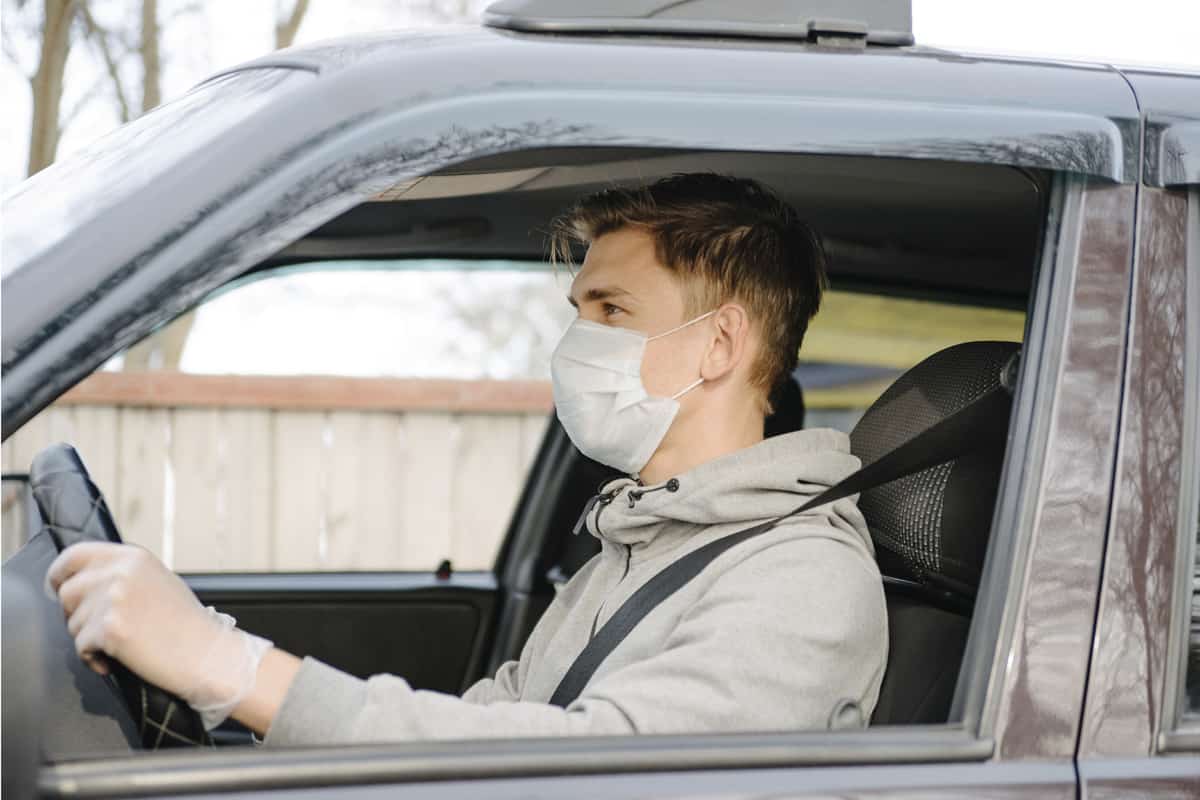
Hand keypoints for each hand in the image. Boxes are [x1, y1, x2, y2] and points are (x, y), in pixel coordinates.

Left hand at [47, 542, 271, 728]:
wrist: (207, 653)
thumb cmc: (185, 625)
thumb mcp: (156, 582)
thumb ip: (121, 574)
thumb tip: (81, 581)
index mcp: (133, 556)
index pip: (73, 555)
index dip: (60, 575)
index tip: (60, 590)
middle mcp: (121, 571)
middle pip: (67, 592)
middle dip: (76, 615)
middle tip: (102, 629)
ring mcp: (114, 598)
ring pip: (71, 622)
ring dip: (88, 638)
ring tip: (120, 645)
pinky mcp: (110, 628)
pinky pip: (80, 646)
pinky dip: (94, 658)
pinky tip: (117, 659)